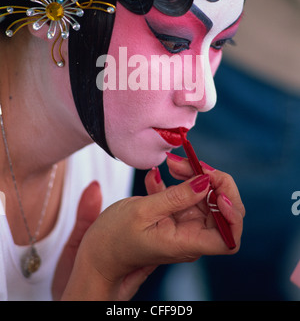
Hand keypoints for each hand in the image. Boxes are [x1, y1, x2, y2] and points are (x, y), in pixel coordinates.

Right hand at [61, 164, 243, 300]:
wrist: (100, 251)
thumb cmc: (115, 239)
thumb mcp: (142, 212)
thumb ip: (176, 197)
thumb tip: (206, 182)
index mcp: (186, 243)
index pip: (229, 238)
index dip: (232, 213)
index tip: (217, 191)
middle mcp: (191, 235)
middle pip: (222, 210)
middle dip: (211, 181)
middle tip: (189, 164)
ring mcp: (185, 224)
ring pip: (205, 196)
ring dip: (193, 175)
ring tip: (172, 164)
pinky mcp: (176, 214)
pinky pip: (187, 194)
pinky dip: (179, 180)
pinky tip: (161, 175)